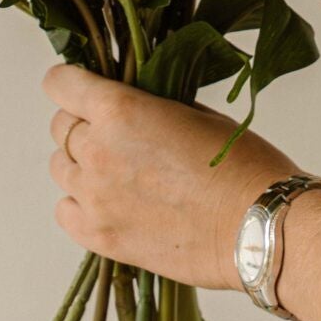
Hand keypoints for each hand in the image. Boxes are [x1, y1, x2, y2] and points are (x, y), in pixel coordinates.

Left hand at [43, 63, 299, 287]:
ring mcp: (94, 198)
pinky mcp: (100, 237)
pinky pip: (65, 212)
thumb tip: (132, 107)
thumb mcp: (194, 112)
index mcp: (119, 110)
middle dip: (83, 124)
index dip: (70, 83)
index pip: (60, 84)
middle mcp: (97, 151)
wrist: (260, 226)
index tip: (82, 89)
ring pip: (61, 169)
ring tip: (119, 173)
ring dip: (82, 164)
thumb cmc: (242, 165)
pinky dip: (81, 205)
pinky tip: (111, 204)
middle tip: (117, 135)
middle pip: (61, 128)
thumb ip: (149, 107)